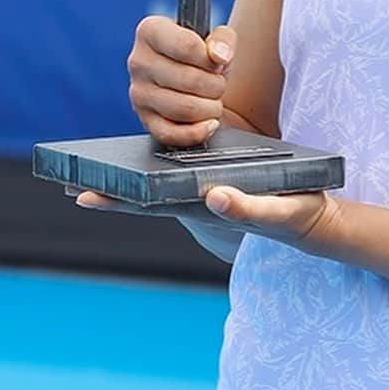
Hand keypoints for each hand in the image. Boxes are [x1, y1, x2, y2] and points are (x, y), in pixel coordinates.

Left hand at [75, 186, 342, 254]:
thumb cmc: (297, 214)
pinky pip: (180, 180)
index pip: (153, 206)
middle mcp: (201, 202)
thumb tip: (212, 198)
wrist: (317, 221)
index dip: (119, 201)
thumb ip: (247, 207)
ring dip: (130, 184)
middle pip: (147, 199)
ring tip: (101, 173)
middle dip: (112, 192)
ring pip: (160, 191)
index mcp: (208, 208)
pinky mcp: (221, 186)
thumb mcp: (277, 211)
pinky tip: (148, 168)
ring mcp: (209, 196)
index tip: (84, 195)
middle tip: (71, 184)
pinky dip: (157, 174)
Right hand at [127, 16, 236, 145]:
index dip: (211, 58)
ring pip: (183, 109)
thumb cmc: (202, 56)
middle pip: (189, 80)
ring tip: (212, 99)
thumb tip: (220, 55)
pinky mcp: (144, 120)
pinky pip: (170, 134)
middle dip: (216, 84)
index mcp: (151, 31)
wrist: (193, 78)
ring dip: (210, 107)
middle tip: (218, 82)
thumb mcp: (216, 38)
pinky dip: (197, 132)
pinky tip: (209, 123)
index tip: (217, 61)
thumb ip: (223, 39)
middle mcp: (139, 61)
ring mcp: (139, 93)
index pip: (186, 46)